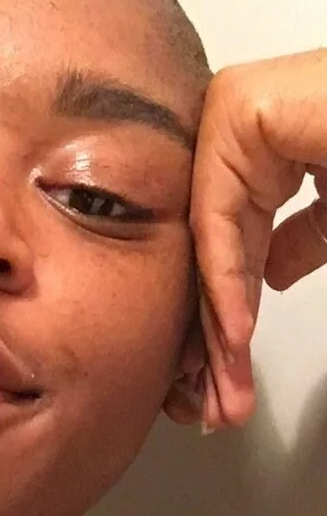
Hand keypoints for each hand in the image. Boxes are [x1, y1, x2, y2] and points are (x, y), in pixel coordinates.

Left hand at [189, 49, 326, 429]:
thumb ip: (303, 239)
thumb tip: (270, 275)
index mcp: (265, 145)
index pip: (236, 248)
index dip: (233, 321)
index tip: (232, 381)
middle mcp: (239, 129)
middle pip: (217, 250)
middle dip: (220, 339)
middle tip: (221, 403)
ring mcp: (231, 117)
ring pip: (212, 242)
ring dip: (221, 325)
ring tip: (225, 390)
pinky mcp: (235, 113)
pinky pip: (220, 215)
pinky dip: (227, 278)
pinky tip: (234, 335)